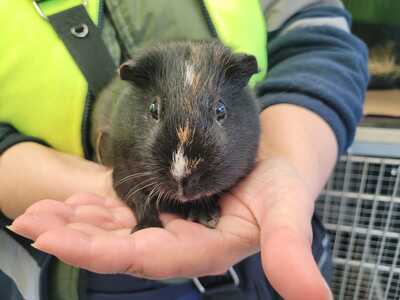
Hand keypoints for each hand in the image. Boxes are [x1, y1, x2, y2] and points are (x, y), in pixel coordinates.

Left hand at [9, 158, 331, 299]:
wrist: (276, 163)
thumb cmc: (283, 186)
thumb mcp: (289, 212)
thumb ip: (291, 252)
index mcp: (205, 250)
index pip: (148, 258)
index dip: (104, 252)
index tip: (56, 241)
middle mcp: (181, 242)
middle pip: (122, 246)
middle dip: (75, 238)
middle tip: (31, 225)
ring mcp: (170, 223)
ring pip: (117, 229)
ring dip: (77, 223)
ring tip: (37, 214)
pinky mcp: (166, 205)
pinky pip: (125, 210)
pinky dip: (96, 207)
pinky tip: (71, 202)